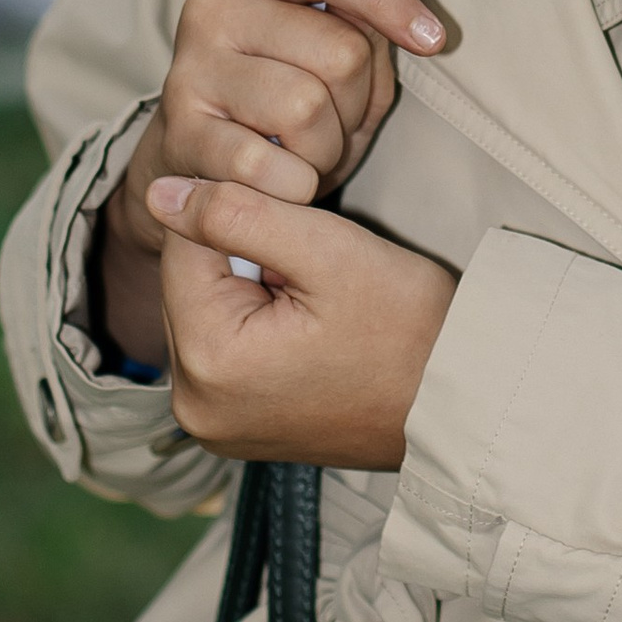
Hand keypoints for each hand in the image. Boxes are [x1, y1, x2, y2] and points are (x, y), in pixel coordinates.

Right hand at [91, 0, 446, 372]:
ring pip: (305, 108)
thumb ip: (367, 10)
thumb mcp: (337, 51)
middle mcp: (216, 8)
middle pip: (338, 49)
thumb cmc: (284, 98)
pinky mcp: (180, 131)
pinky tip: (283, 182)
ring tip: (309, 152)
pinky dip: (295, 185)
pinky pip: (266, 164)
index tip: (434, 40)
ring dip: (327, 148)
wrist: (203, 163)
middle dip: (358, 101)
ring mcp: (191, 68)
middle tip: (337, 122)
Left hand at [148, 176, 459, 469]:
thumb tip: (160, 193)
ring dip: (251, 287)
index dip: (238, 212)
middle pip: (190, 283)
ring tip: (318, 300)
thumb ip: (236, 212)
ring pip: (208, 311)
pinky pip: (226, 349)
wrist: (462, 400)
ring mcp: (214, 424)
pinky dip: (258, 323)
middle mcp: (194, 406)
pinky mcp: (236, 427)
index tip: (297, 221)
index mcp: (207, 363)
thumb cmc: (409, 327)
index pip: (183, 245)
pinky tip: (309, 325)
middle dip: (243, 256)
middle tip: (315, 267)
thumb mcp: (326, 250)